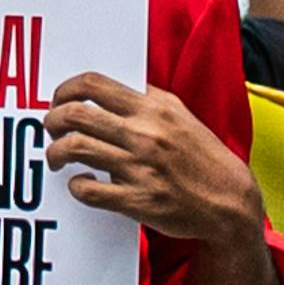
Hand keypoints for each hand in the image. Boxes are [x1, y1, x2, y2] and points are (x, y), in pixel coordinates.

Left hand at [42, 76, 266, 252]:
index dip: (64, 90)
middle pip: (75, 114)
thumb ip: (145, 100)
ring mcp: (141, 168)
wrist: (231, 200)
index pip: (93, 84)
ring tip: (58, 157)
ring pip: (75, 148)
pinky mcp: (139, 200)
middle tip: (52, 130)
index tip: (59, 101)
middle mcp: (145, 134)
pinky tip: (81, 183)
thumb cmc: (202, 157)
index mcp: (154, 108)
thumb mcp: (179, 116)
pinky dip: (76, 186)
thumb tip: (105, 90)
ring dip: (55, 152)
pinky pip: (88, 190)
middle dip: (52, 121)